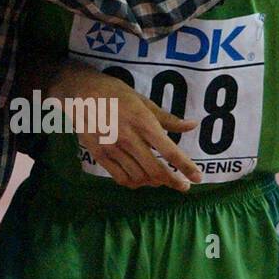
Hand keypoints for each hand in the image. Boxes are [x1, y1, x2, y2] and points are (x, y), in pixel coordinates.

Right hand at [47, 62, 200, 189]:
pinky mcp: (99, 154)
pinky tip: (139, 180)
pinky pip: (120, 177)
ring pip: (138, 176)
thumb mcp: (143, 100)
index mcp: (143, 122)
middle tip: (182, 186)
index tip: (197, 178)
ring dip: (153, 182)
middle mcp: (129, 138)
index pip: (169, 150)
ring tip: (161, 180)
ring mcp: (113, 148)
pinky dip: (133, 183)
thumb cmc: (115, 92)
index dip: (185, 167)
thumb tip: (193, 125)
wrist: (80, 91)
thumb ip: (167, 118)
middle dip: (172, 181)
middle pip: (155, 169)